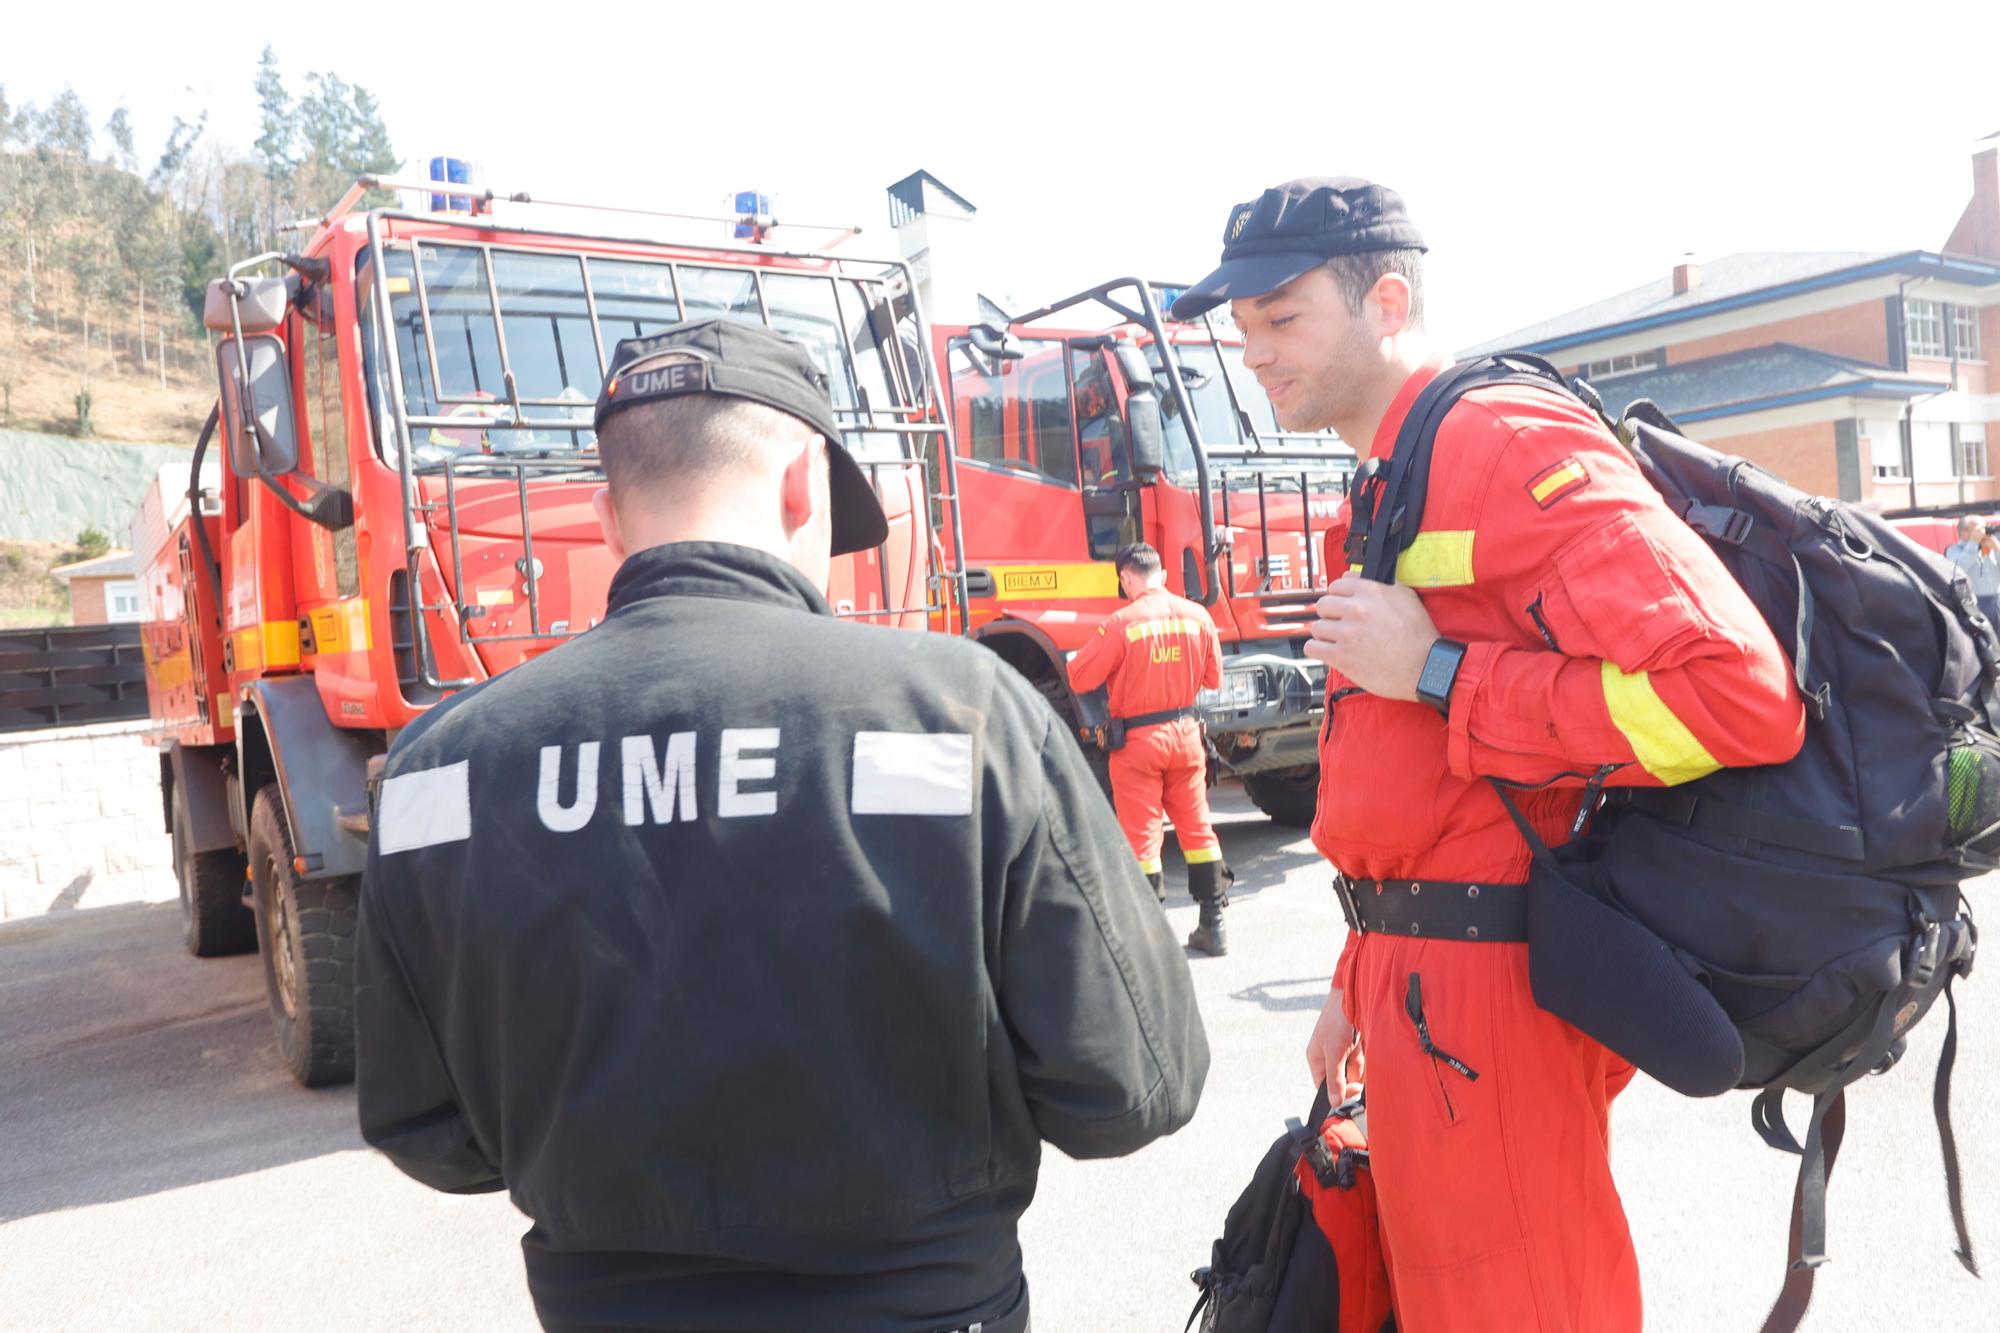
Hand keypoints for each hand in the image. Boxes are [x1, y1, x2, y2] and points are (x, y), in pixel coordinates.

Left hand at [1302, 574, 1439, 701]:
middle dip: (1330, 615)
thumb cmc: (1419, 635)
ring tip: (1338, 641)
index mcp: (1371, 592)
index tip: (1342, 606)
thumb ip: (1381, 584)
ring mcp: (1347, 633)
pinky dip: (1318, 650)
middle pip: (1323, 605)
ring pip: (1317, 628)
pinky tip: (1329, 652)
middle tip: (1340, 625)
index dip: (1339, 596)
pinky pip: (1312, 648)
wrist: (1425, 668)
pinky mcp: (1341, 656)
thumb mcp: (1407, 597)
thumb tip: (1355, 577)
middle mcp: (1357, 609)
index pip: (1337, 585)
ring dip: (1325, 635)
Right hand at [1305, 984, 1364, 1101]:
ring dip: (1361, 1062)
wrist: (1352, 995)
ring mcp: (1343, 1051)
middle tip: (1356, 1059)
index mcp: (1316, 1058)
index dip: (1338, 1091)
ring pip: (1355, 1070)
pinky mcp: (1356, 1045)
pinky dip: (1367, 1055)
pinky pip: (1364, 1060)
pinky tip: (1364, 1043)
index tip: (1353, 1088)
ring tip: (1358, 1045)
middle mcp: (1329, 1056)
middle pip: (1343, 1080)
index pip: (1324, 1086)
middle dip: (1353, 1072)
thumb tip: (1334, 1102)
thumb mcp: (1334, 1052)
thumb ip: (1335, 1078)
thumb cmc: (1336, 1020)